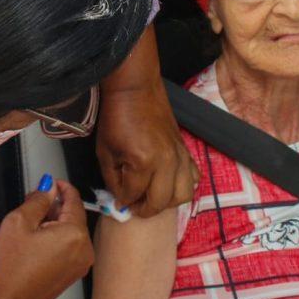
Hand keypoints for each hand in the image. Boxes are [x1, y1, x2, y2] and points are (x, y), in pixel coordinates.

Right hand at [0, 180, 92, 298]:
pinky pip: (71, 247)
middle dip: (57, 206)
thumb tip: (49, 189)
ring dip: (57, 223)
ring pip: (72, 232)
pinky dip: (59, 238)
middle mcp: (85, 249)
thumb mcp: (19, 221)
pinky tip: (40, 239)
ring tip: (34, 222)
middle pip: (74, 217)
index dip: (63, 188)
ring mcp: (81, 263)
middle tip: (37, 201)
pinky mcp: (74, 273)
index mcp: (75, 233)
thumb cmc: (13, 265)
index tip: (53, 183)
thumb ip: (38, 200)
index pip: (74, 201)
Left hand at [96, 80, 198, 217]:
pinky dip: (182, 186)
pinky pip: (193, 177)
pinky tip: (168, 184)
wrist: (135, 89)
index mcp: (143, 162)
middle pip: (161, 201)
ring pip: (183, 195)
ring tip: (152, 197)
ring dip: (166, 202)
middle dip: (145, 208)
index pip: (133, 195)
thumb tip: (121, 197)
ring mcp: (179, 156)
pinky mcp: (185, 151)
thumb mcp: (105, 151)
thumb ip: (112, 179)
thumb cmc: (117, 117)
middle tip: (134, 205)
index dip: (123, 200)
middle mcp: (166, 162)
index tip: (118, 198)